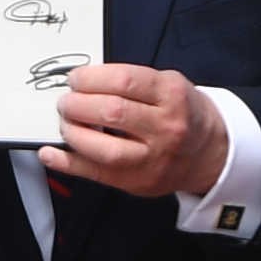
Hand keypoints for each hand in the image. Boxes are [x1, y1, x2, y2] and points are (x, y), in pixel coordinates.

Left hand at [42, 61, 230, 203]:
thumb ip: (132, 82)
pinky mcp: (137, 182)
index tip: (75, 79)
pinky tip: (50, 153)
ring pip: (103, 148)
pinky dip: (66, 163)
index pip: (124, 81)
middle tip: (66, 102)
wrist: (210, 153)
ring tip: (65, 122)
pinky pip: (95, 174)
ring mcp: (151, 158)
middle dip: (77, 104)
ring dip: (72, 132)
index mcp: (171, 96)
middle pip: (111, 112)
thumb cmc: (183, 114)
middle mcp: (164, 127)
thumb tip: (84, 83)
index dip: (91, 78)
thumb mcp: (170, 86)